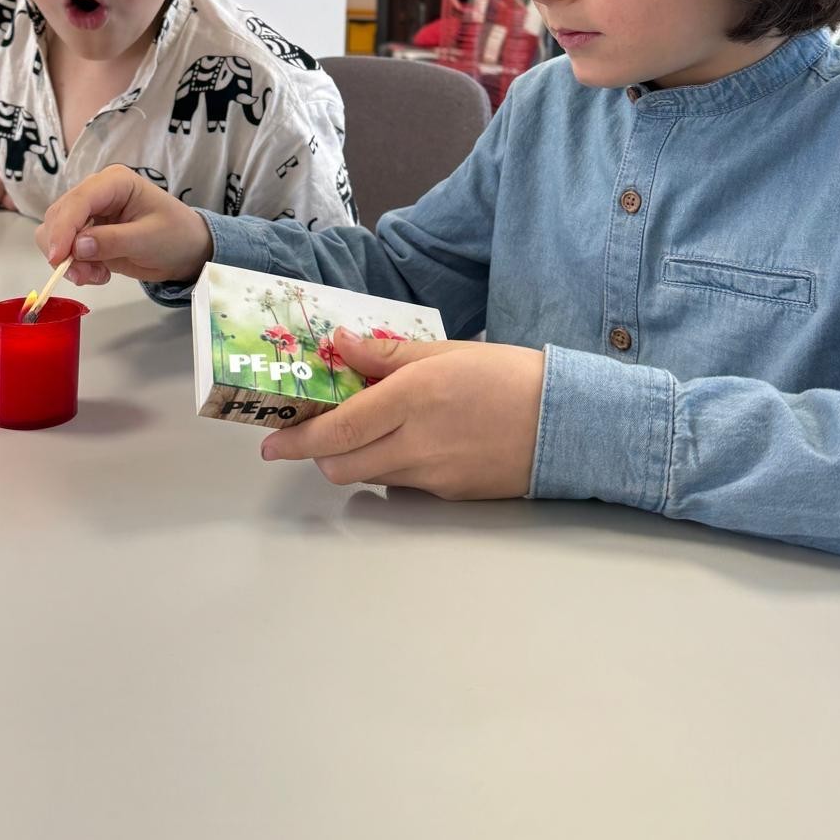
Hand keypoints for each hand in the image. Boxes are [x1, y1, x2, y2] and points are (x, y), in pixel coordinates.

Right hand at [36, 165, 212, 286]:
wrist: (185, 251)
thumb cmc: (175, 235)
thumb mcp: (149, 239)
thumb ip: (113, 241)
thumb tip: (78, 247)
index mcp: (114, 182)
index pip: (78, 201)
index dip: (63, 228)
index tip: (58, 258)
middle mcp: (95, 192)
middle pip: (58, 216)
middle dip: (64, 248)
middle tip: (85, 275)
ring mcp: (89, 213)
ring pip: (55, 234)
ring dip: (69, 260)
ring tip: (97, 275)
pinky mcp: (86, 234)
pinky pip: (65, 250)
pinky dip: (75, 266)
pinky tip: (99, 274)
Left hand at [260, 330, 544, 499]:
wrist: (568, 422)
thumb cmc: (509, 375)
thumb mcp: (446, 351)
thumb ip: (386, 354)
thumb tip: (339, 344)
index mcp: (412, 398)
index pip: (338, 428)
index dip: (298, 438)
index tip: (271, 441)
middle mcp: (417, 443)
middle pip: (342, 465)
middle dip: (319, 451)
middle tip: (315, 429)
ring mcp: (433, 476)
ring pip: (369, 476)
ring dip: (353, 458)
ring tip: (365, 428)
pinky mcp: (450, 495)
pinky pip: (402, 484)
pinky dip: (389, 466)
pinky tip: (408, 441)